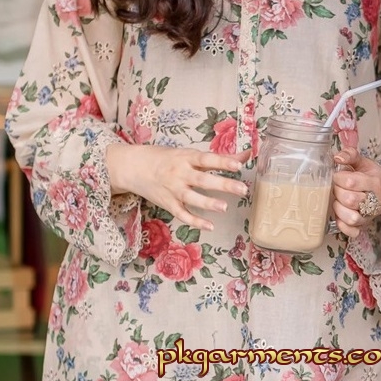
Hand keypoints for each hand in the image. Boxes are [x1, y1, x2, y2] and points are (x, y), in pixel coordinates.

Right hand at [107, 143, 251, 231]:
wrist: (134, 166)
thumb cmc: (166, 159)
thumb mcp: (190, 154)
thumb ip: (219, 158)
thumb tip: (247, 155)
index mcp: (187, 158)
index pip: (208, 159)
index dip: (223, 162)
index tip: (238, 165)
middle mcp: (180, 173)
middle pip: (203, 180)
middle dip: (223, 184)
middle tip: (242, 190)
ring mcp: (174, 190)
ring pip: (192, 198)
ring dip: (208, 203)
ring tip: (224, 207)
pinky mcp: (168, 204)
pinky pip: (182, 214)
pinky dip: (195, 221)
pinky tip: (209, 226)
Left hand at [332, 149, 380, 236]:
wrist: (380, 191)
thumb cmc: (368, 175)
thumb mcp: (362, 162)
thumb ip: (350, 155)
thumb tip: (337, 158)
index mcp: (376, 182)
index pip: (351, 182)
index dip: (338, 178)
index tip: (337, 176)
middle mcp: (377, 201)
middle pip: (351, 200)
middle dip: (337, 192)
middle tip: (336, 188)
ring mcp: (371, 216)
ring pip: (352, 218)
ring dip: (339, 209)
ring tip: (337, 201)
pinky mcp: (364, 227)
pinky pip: (352, 232)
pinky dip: (342, 225)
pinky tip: (339, 216)